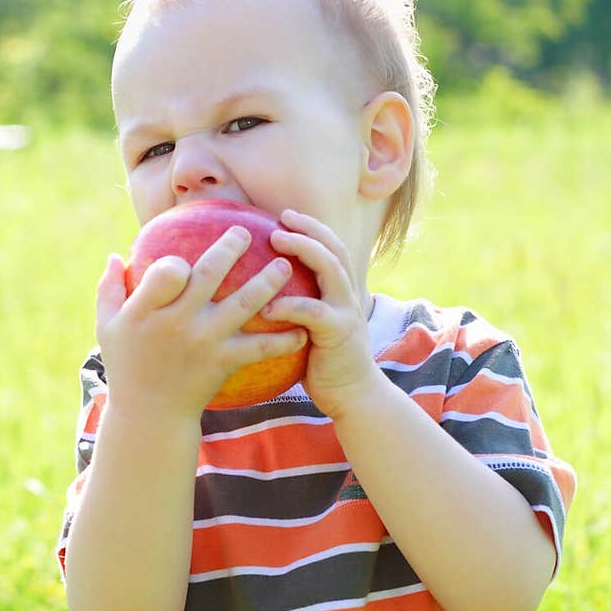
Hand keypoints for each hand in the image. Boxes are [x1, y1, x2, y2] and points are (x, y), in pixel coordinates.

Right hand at [94, 225, 307, 421]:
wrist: (151, 414)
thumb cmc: (127, 365)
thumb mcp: (107, 328)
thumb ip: (109, 289)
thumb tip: (114, 255)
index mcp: (147, 310)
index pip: (167, 273)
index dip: (178, 262)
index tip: (186, 258)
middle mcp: (177, 323)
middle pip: (210, 277)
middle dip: (231, 248)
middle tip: (246, 233)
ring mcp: (204, 342)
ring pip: (242, 304)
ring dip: (268, 281)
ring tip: (284, 265)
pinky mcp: (224, 362)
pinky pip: (259, 348)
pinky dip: (282, 340)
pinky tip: (301, 330)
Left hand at [261, 209, 377, 420]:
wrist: (353, 395)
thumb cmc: (322, 363)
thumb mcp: (310, 328)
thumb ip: (296, 308)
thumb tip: (257, 297)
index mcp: (341, 292)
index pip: (331, 248)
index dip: (311, 228)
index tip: (285, 216)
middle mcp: (347, 295)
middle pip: (333, 248)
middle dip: (308, 228)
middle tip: (281, 218)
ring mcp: (346, 312)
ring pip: (330, 268)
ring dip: (303, 250)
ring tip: (275, 241)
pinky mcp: (338, 333)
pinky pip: (313, 312)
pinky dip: (289, 306)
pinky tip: (265, 308)